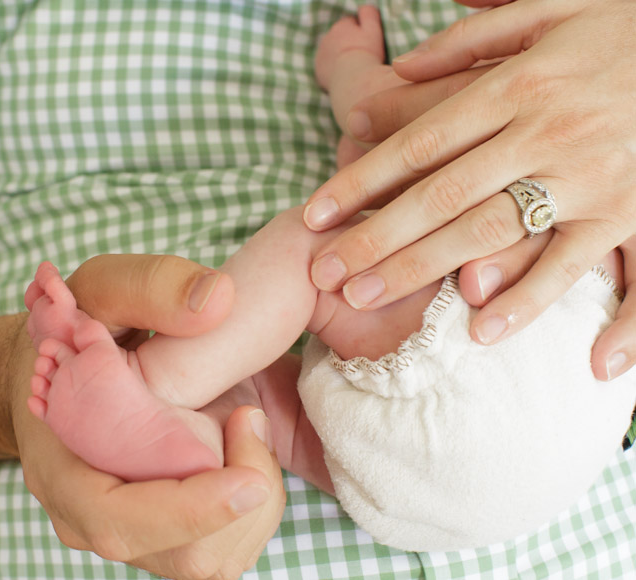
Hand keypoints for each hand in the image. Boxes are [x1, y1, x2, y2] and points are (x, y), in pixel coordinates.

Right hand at [12, 254, 285, 578]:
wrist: (65, 365)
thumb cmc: (76, 328)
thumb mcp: (102, 288)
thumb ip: (150, 285)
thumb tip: (218, 300)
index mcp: (62, 470)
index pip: (119, 521)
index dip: (190, 511)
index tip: (250, 477)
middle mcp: (92, 517)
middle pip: (185, 555)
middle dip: (243, 499)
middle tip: (250, 414)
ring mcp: (133, 531)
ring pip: (215, 558)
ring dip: (257, 499)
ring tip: (245, 419)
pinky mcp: (167, 531)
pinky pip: (229, 544)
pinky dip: (256, 501)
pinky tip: (242, 442)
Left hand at [303, 0, 635, 351]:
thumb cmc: (627, 27)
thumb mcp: (550, 9)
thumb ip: (472, 37)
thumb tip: (398, 67)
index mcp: (521, 86)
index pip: (422, 142)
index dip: (362, 180)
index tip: (315, 214)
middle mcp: (548, 135)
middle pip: (444, 197)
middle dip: (376, 238)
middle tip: (325, 273)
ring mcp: (591, 180)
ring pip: (494, 235)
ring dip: (426, 273)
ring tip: (367, 300)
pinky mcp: (630, 214)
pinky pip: (580, 268)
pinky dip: (538, 304)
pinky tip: (487, 336)